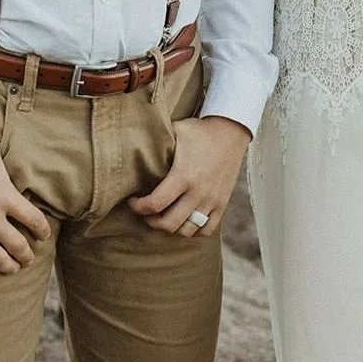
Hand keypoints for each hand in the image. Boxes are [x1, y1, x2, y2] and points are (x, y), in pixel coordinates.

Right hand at [0, 139, 51, 278]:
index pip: (35, 220)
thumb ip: (7, 157)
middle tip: (29, 259)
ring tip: (13, 269)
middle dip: (27, 256)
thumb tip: (17, 157)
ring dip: (9, 268)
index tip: (43, 236)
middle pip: (19, 246)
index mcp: (5, 195)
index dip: (43, 231)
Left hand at [128, 115, 250, 238]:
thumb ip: (156, 140)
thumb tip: (130, 141)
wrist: (232, 131)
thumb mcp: (177, 130)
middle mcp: (198, 192)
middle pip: (168, 224)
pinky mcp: (222, 204)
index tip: (133, 200)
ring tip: (163, 216)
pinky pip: (206, 230)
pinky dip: (193, 230)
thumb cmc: (200, 130)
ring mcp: (211, 200)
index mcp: (183, 175)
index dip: (137, 207)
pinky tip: (184, 219)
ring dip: (171, 228)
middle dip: (150, 221)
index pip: (154, 204)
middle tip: (145, 211)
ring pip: (186, 231)